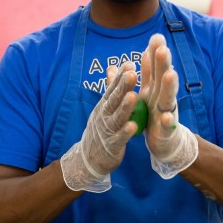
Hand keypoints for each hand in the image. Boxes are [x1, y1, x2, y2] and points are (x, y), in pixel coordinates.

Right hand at [60, 62, 137, 191]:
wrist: (88, 158)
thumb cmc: (101, 129)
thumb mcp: (104, 107)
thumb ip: (111, 88)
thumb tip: (112, 67)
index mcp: (104, 105)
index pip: (113, 88)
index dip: (121, 77)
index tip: (129, 64)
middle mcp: (104, 115)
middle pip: (114, 99)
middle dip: (123, 87)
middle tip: (133, 74)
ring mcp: (107, 130)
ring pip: (117, 117)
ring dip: (125, 107)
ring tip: (133, 96)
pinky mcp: (112, 145)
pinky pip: (120, 138)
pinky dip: (126, 132)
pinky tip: (133, 126)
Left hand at [139, 34, 197, 178]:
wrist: (165, 142)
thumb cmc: (155, 114)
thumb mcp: (149, 91)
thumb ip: (148, 72)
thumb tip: (146, 49)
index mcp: (156, 88)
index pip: (156, 67)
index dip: (156, 53)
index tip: (155, 37)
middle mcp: (164, 97)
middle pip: (164, 78)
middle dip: (164, 64)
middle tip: (163, 49)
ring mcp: (167, 112)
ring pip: (169, 98)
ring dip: (169, 86)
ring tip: (170, 74)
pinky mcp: (166, 130)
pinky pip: (168, 126)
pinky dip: (168, 121)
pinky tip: (167, 117)